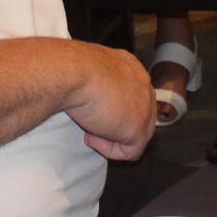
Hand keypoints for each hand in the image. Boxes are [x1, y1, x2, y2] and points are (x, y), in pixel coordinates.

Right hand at [65, 42, 155, 159]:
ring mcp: (144, 107)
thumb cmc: (71, 68)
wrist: (71, 73)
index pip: (133, 93)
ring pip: (137, 135)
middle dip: (117, 124)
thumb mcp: (87, 71)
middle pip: (140, 114)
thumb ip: (97, 84)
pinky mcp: (137, 128)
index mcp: (130, 66)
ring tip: (88, 130)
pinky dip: (109, 149)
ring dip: (112, 137)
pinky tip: (91, 137)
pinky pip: (130, 150)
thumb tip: (92, 97)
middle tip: (92, 124)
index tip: (96, 112)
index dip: (116, 108)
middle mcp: (142, 83)